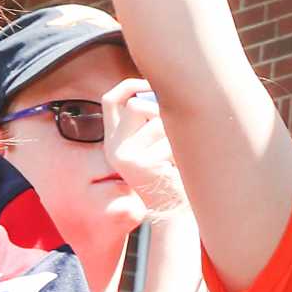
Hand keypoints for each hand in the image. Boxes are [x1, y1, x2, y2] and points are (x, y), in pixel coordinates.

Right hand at [101, 79, 185, 214]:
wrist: (172, 207)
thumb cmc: (171, 172)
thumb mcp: (156, 144)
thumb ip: (152, 121)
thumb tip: (162, 90)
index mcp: (114, 140)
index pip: (111, 100)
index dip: (129, 86)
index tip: (149, 83)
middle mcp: (114, 147)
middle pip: (136, 106)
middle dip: (161, 112)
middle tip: (175, 131)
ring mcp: (125, 155)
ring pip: (158, 120)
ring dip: (176, 133)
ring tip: (177, 154)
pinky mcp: (140, 163)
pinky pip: (169, 139)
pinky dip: (181, 149)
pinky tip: (178, 166)